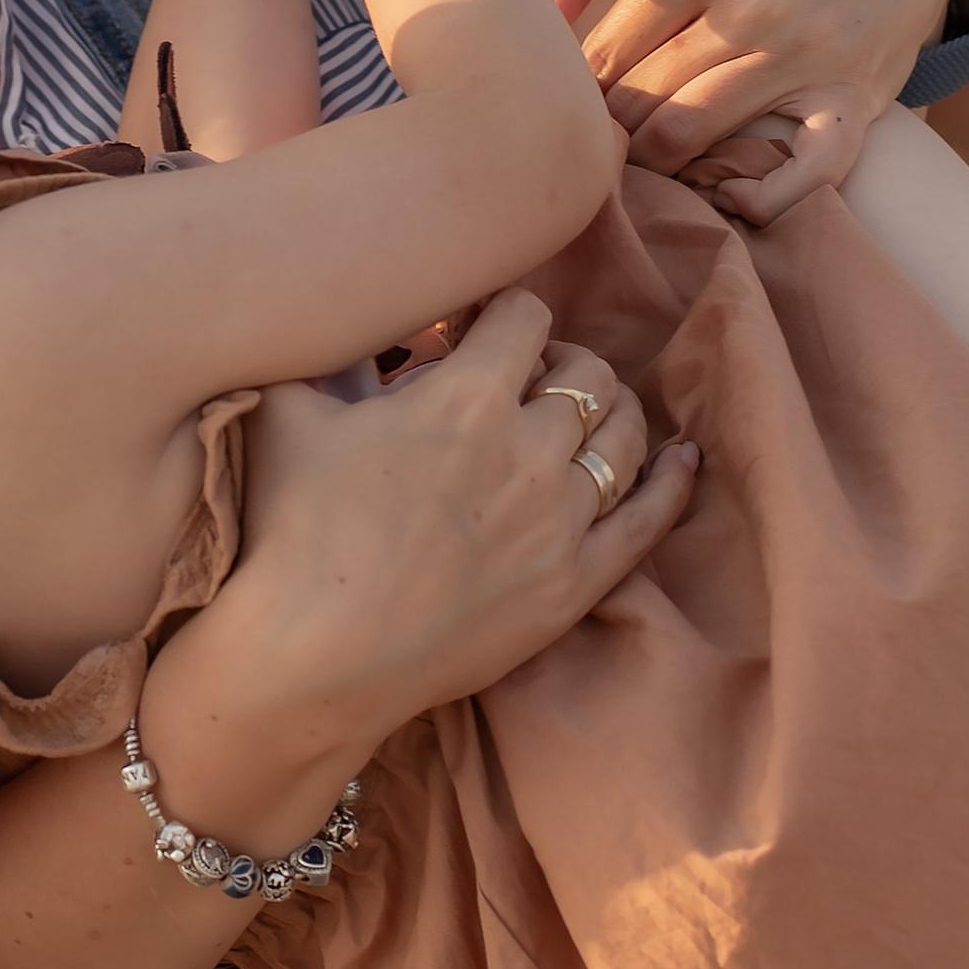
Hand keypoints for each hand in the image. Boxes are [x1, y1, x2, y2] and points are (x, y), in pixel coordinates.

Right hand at [217, 290, 697, 757]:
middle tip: (524, 376)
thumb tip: (331, 319)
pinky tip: (682, 457)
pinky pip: (651, 519)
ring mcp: (562, 520)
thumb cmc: (289, 535)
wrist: (313, 657)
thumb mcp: (286, 415)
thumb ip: (322, 352)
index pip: (523, 315)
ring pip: (626, 435)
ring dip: (611, 410)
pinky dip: (673, 480)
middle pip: (588, 372)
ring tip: (582, 413)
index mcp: (466, 396)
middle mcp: (531, 449)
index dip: (502, 311)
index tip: (479, 328)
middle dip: (560, 359)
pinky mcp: (575, 584)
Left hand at [536, 0, 950, 216]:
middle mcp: (750, 5)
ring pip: (691, 136)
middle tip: (599, 149)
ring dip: (657, 165)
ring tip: (644, 167)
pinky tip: (732, 198)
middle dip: (609, 133)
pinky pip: (803, 174)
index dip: (578, 93)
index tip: (574, 110)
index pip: (602, 55)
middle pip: (639, 102)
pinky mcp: (853, 98)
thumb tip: (546, 7)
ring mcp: (805, 55)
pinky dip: (760, 200)